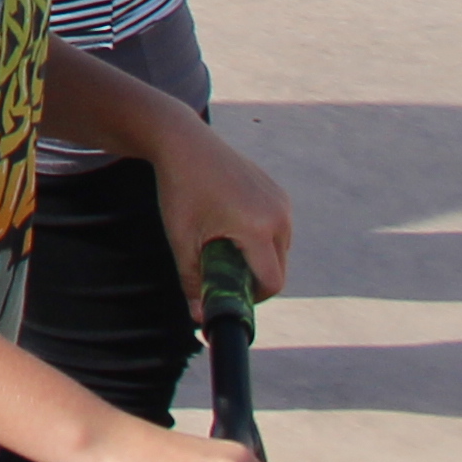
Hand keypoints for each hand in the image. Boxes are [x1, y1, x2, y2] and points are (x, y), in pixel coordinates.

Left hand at [147, 111, 291, 301]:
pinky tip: (231, 226)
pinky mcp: (279, 193)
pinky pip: (278, 229)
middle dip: (253, 279)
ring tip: (223, 244)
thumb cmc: (179, 189)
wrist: (182, 141)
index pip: (271, 282)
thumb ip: (193, 281)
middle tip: (221, 272)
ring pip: (280, 250)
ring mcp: (282, 201)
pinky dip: (261, 238)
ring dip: (258, 258)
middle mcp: (278, 215)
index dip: (251, 299)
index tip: (228, 295)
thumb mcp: (181, 238)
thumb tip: (199, 320)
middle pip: (278, 269)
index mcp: (257, 228)